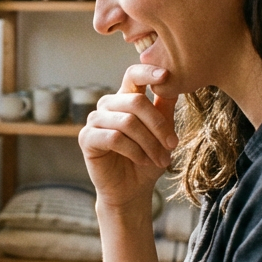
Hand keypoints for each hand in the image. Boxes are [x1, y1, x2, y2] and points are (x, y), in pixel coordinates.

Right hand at [79, 64, 178, 210]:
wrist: (132, 190)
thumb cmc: (148, 159)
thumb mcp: (163, 133)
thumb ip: (165, 107)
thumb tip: (175, 80)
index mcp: (126, 98)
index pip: (133, 75)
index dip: (148, 72)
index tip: (166, 75)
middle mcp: (108, 105)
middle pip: (136, 102)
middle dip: (158, 125)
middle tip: (172, 145)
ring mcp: (95, 120)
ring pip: (127, 122)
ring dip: (149, 143)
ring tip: (160, 159)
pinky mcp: (86, 138)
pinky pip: (114, 138)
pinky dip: (134, 151)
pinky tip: (142, 160)